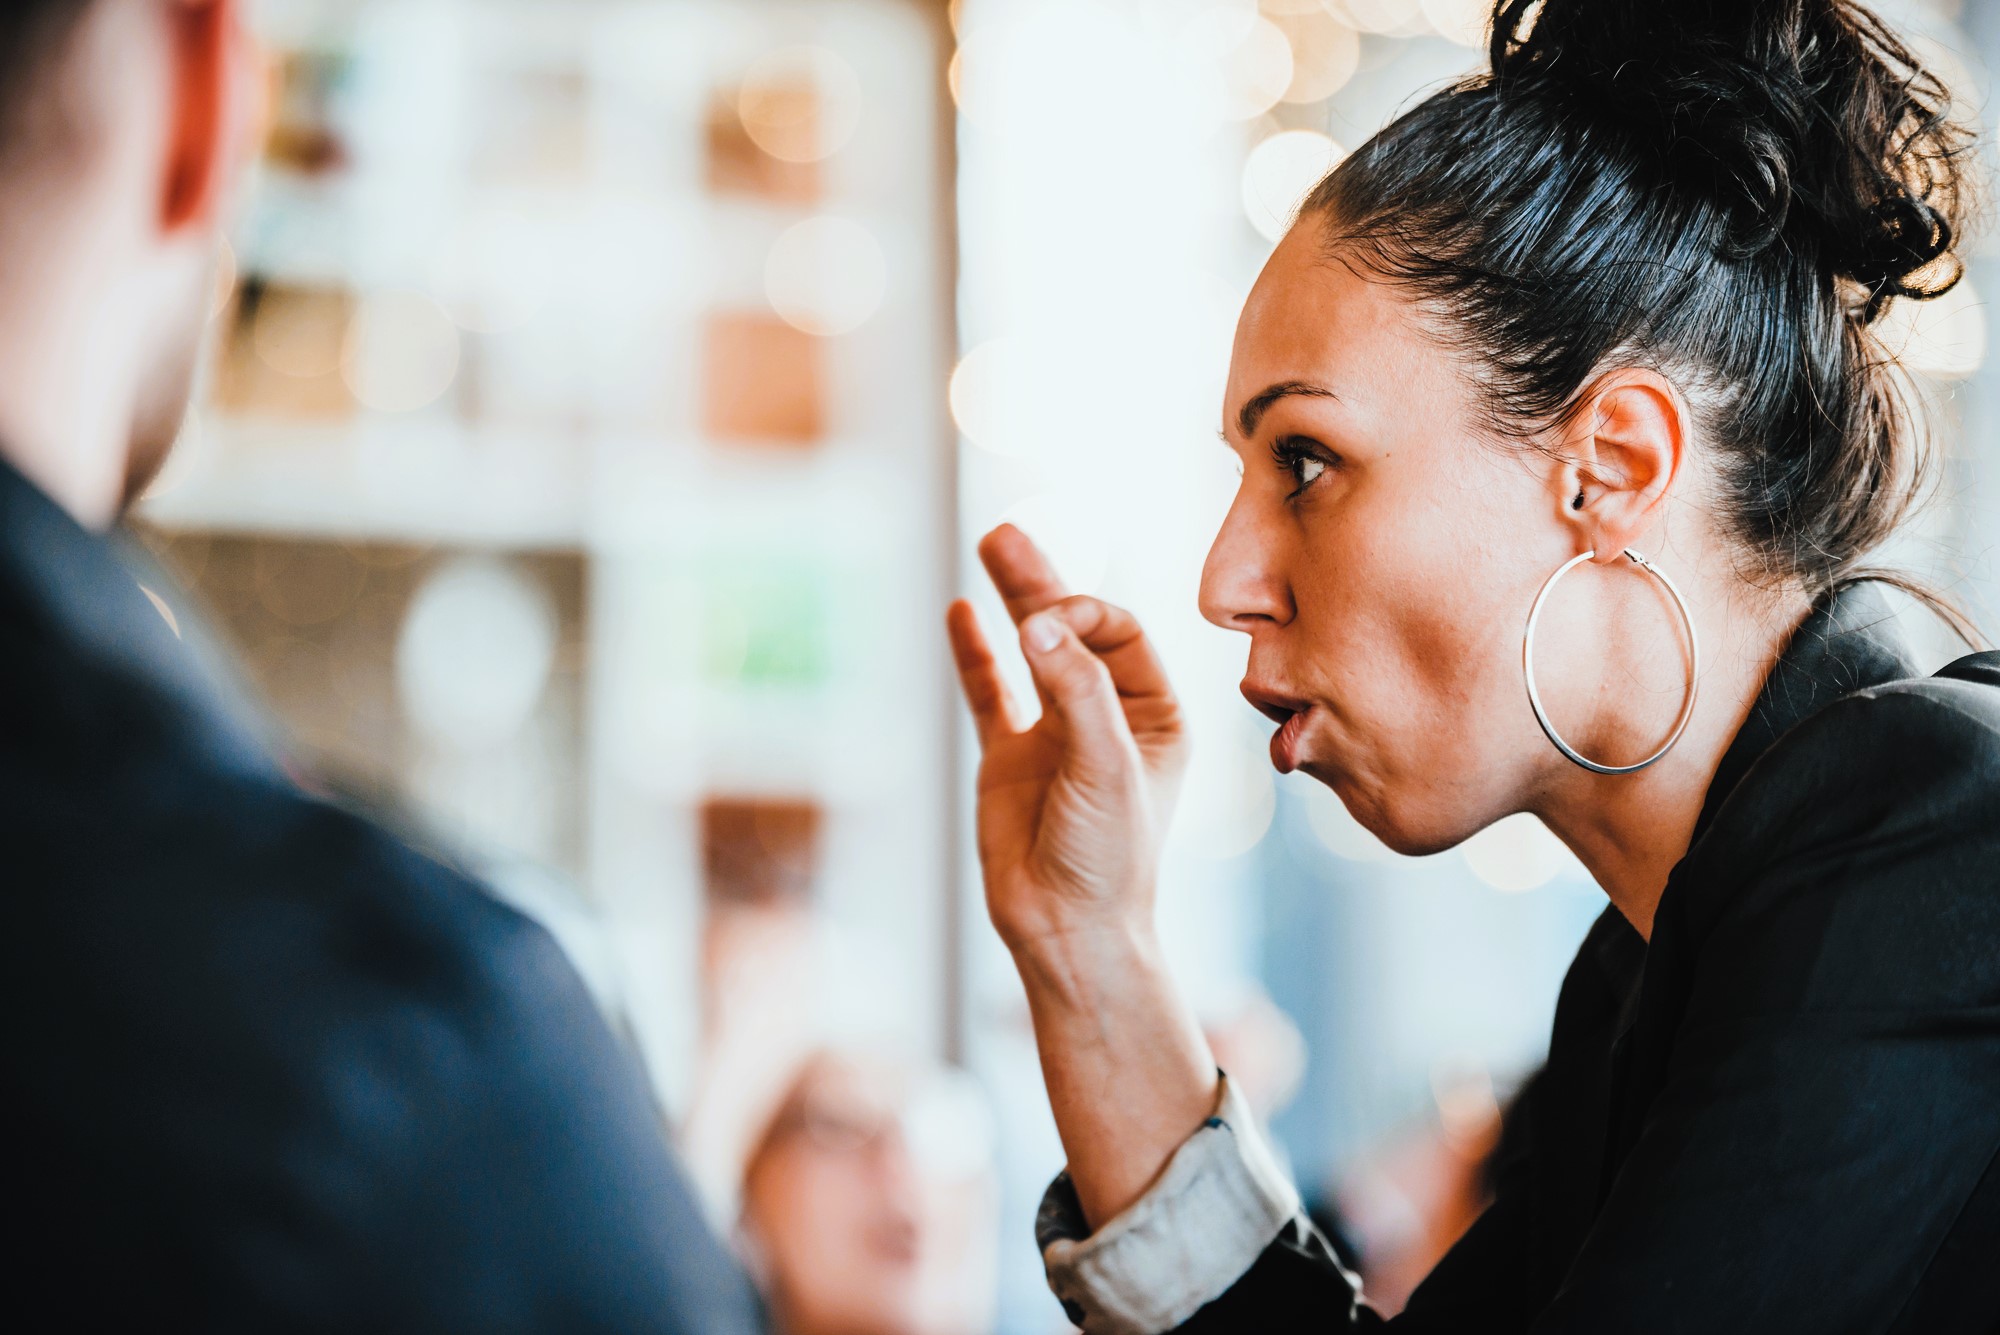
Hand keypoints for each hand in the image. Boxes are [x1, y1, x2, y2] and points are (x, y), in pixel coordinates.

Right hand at [947, 526, 1215, 1227]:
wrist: (1069, 933)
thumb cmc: (1110, 858)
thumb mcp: (1106, 768)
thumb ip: (1075, 692)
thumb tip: (1035, 624)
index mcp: (1156, 714)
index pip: (1119, 633)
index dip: (1082, 614)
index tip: (1048, 621)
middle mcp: (1108, 714)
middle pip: (1074, 627)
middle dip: (1043, 581)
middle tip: (1006, 535)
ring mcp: (1055, 734)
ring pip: (1030, 651)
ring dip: (1011, 601)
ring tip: (990, 543)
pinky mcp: (1008, 759)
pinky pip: (989, 693)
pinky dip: (975, 654)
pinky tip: (962, 614)